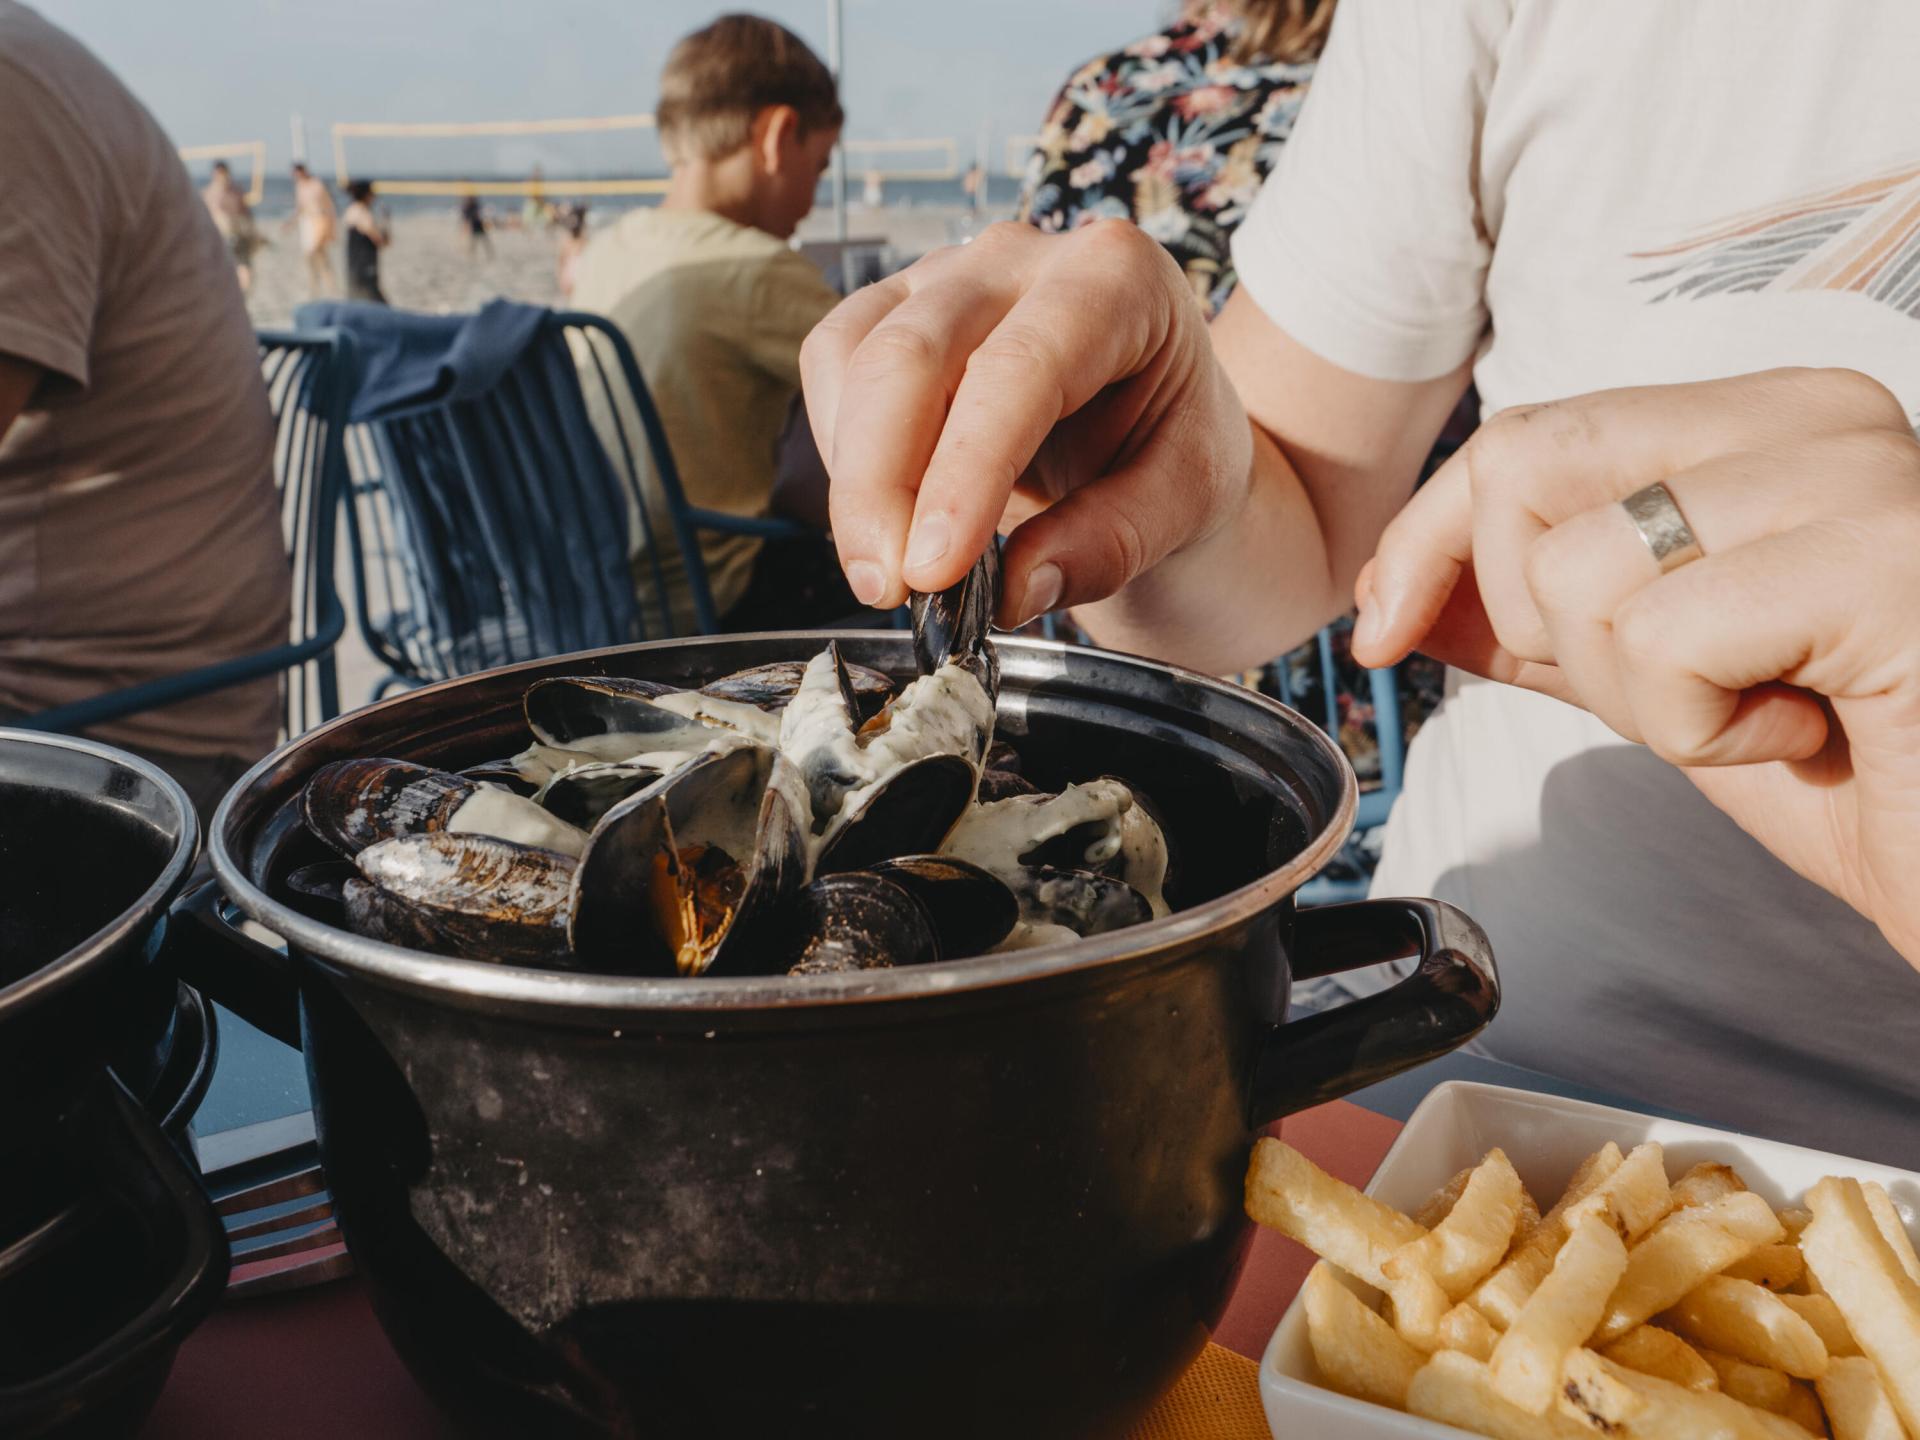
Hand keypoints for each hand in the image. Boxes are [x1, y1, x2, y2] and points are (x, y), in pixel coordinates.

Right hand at [800, 220, 1252, 625]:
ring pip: (855, 355)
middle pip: (913, 353)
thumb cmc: (1174, 446)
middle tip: (890, 590)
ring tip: (887, 574)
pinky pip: (833, 365)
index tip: (934, 568)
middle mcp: (1020, 256)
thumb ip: (1115, 542)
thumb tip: (1016, 589)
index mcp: (1117, 277)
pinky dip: (840, 454)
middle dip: (882, 484)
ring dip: (852, 477)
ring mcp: (945, 274)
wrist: (1154, 423)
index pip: (1020, 367)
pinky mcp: (891, 306)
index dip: (966, 472)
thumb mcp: (1188, 501)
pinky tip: (880, 516)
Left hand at [1354, 368, 1919, 966]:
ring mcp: (1861, 476)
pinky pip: (1661, 634)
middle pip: (1527, 468)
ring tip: (1761, 715)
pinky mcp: (1883, 559)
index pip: (1530, 435)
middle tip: (1668, 691)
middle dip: (1535, 617)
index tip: (1380, 629)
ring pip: (1580, 566)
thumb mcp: (1663, 687)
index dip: (1427, 537)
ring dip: (1634, 693)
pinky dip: (1699, 727)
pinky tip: (1809, 734)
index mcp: (1772, 422)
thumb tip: (1401, 591)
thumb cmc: (1863, 778)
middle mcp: (1821, 416)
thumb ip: (1544, 624)